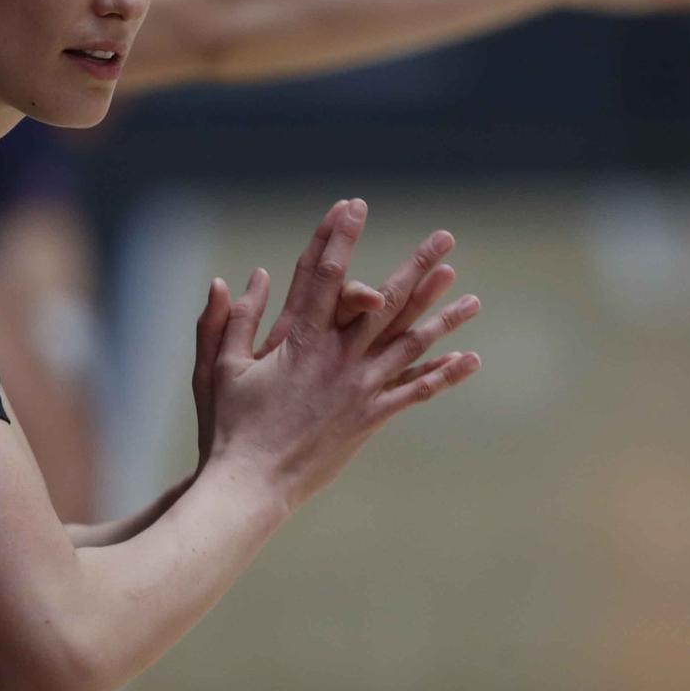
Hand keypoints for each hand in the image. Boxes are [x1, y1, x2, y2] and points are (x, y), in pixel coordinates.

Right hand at [204, 200, 480, 513]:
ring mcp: (359, 389)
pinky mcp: (370, 419)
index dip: (337, 237)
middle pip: (384, 301)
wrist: (252, 484)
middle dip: (416, 265)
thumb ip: (230, 320)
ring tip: (471, 294)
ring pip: (409, 343)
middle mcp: (337, 359)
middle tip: (444, 238)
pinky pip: (414, 392)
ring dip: (442, 316)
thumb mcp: (218, 366)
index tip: (351, 206)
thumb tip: (241, 276)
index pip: (324, 276)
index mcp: (299, 341)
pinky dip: (442, 375)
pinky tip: (469, 358)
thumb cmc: (229, 426)